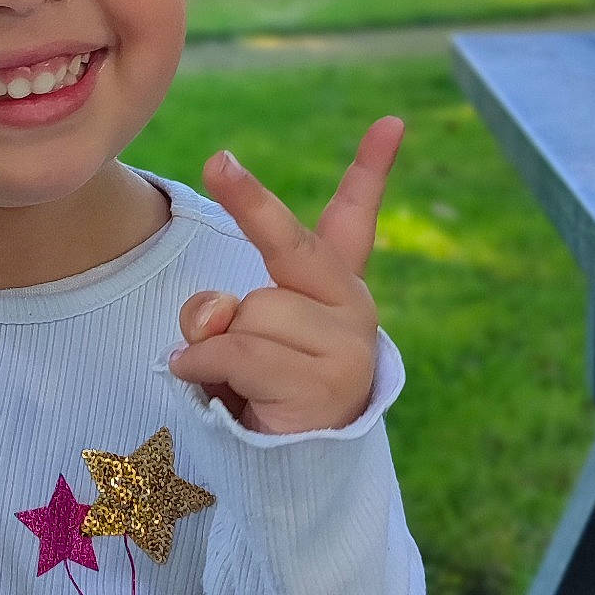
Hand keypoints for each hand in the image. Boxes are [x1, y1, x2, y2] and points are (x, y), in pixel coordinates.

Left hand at [167, 117, 404, 434]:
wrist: (291, 475)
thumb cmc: (261, 389)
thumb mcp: (235, 336)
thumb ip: (223, 312)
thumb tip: (219, 312)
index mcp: (333, 288)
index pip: (355, 219)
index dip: (373, 168)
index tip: (391, 120)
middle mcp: (350, 308)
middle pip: (289, 244)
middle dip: (250, 201)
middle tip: (219, 160)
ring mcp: (345, 347)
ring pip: (249, 312)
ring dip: (219, 345)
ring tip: (241, 380)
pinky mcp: (325, 386)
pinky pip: (236, 352)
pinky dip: (203, 366)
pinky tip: (206, 385)